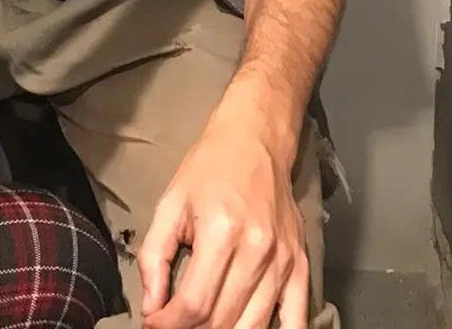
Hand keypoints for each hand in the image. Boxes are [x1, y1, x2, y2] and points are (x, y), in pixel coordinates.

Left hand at [137, 99, 308, 328]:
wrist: (255, 141)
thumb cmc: (208, 169)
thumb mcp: (170, 203)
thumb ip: (154, 257)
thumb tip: (151, 308)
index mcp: (221, 233)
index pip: (194, 304)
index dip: (168, 324)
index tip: (154, 325)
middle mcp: (257, 252)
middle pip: (222, 321)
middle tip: (174, 323)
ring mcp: (283, 263)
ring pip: (252, 327)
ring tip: (201, 326)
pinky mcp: (300, 266)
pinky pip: (296, 320)